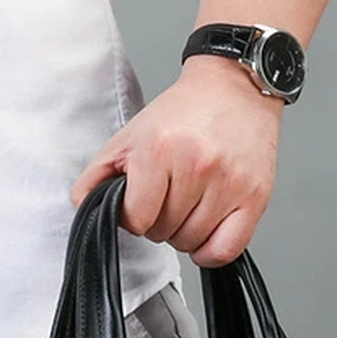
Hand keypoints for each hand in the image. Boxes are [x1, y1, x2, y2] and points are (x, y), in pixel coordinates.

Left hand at [70, 54, 283, 267]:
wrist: (235, 87)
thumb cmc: (185, 112)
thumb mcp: (131, 134)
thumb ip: (98, 173)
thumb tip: (82, 205)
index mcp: (159, 149)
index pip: (135, 220)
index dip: (133, 217)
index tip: (140, 202)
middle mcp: (196, 166)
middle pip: (163, 233)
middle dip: (160, 222)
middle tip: (169, 197)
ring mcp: (228, 184)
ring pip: (192, 243)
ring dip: (185, 233)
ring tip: (189, 204)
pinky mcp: (254, 197)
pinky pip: (224, 250)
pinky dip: (210, 250)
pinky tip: (206, 229)